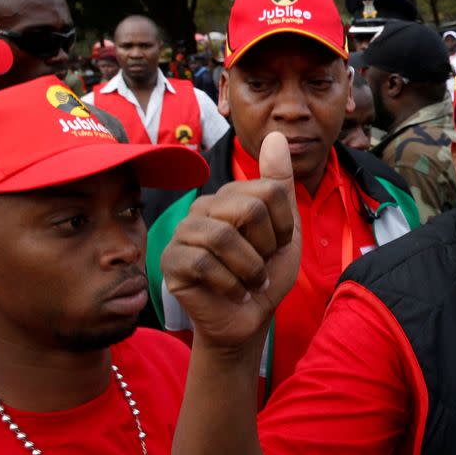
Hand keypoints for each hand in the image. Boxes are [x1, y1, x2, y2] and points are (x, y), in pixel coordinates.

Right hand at [161, 132, 300, 349]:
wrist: (248, 319)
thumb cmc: (264, 275)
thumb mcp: (285, 231)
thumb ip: (280, 185)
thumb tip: (275, 135)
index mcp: (231, 196)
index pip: (269, 192)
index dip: (283, 227)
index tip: (277, 248)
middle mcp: (204, 206)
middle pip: (248, 210)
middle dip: (265, 249)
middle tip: (261, 268)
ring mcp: (183, 231)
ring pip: (224, 238)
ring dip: (250, 271)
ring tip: (250, 283)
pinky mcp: (170, 260)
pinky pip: (203, 264)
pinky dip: (230, 285)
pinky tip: (234, 294)